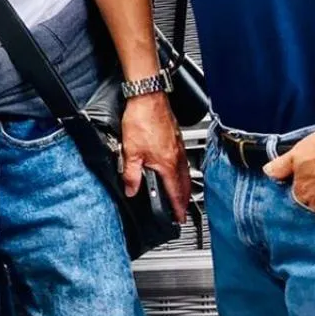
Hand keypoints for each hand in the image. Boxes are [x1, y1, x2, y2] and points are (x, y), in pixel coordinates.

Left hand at [120, 92, 189, 222]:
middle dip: (183, 199)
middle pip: (184, 184)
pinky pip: (181, 160)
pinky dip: (180, 170)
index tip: (179, 218)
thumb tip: (131, 189)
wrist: (148, 97)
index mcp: (167, 164)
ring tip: (179, 193)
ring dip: (182, 185)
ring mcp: (178, 146)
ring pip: (184, 172)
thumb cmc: (142, 119)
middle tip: (182, 210)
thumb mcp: (130, 152)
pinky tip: (174, 168)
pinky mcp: (175, 137)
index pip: (175, 192)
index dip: (177, 208)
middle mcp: (177, 156)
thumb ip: (131, 174)